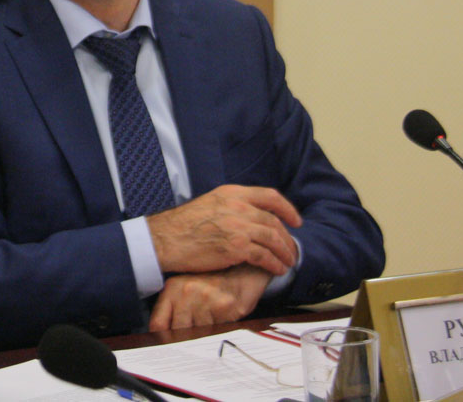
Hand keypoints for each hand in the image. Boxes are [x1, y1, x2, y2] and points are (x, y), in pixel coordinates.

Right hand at [146, 184, 301, 275]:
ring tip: (288, 262)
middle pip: (274, 221)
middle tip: (291, 250)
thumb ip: (232, 206)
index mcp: (232, 193)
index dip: (287, 209)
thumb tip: (251, 216)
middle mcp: (238, 206)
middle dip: (287, 238)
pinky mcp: (237, 247)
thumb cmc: (184, 225)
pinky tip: (277, 270)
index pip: (270, 196)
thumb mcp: (211, 203)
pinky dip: (274, 264)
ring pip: (274, 239)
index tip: (296, 221)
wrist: (166, 238)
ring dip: (285, 253)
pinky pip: (265, 256)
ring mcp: (239, 226)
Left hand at [147, 265, 270, 331]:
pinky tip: (221, 316)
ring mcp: (204, 299)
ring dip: (204, 333)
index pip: (158, 324)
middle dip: (185, 339)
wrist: (241, 274)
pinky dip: (219, 329)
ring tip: (211, 318)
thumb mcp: (186, 291)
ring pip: (198, 334)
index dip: (162, 339)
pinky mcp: (222, 307)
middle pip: (178, 332)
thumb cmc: (212, 284)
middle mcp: (186, 292)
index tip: (167, 345)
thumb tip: (162, 337)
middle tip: (193, 336)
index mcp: (173, 288)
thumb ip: (173, 311)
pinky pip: (216, 331)